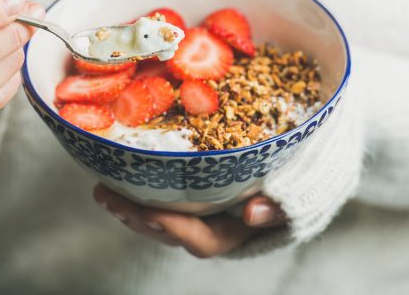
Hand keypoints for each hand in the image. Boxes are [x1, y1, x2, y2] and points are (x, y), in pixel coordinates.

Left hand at [93, 184, 286, 257]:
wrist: (304, 167)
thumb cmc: (302, 177)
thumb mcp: (302, 190)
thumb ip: (281, 206)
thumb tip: (252, 214)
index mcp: (238, 231)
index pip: (202, 240)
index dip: (175, 228)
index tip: (151, 211)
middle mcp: (214, 227)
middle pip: (169, 232)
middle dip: (137, 217)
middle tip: (107, 196)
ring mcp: (201, 212)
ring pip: (159, 218)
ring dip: (130, 206)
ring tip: (103, 189)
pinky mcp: (194, 195)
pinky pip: (161, 199)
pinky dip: (140, 190)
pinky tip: (120, 175)